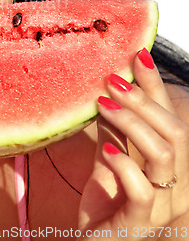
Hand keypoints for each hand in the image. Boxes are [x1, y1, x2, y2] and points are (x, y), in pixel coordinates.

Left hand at [78, 49, 188, 238]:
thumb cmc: (104, 203)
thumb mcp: (106, 157)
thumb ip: (112, 130)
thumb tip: (107, 92)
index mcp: (168, 164)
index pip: (169, 117)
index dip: (156, 86)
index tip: (139, 54)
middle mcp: (174, 183)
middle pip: (174, 130)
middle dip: (143, 99)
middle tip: (113, 78)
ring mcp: (162, 205)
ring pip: (165, 154)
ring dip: (133, 122)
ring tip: (103, 104)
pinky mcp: (141, 222)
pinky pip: (144, 190)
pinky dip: (125, 164)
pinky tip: (106, 150)